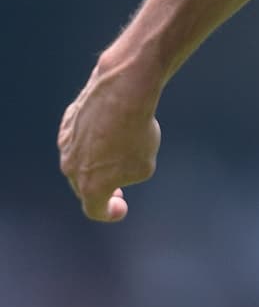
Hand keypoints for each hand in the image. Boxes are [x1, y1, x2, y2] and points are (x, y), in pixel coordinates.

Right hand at [58, 66, 161, 221]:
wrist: (121, 94)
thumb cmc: (137, 134)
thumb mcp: (144, 166)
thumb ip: (127, 176)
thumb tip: (115, 168)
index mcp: (90, 187)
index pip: (95, 210)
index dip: (109, 212)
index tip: (120, 207)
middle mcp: (71, 169)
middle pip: (84, 186)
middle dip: (100, 188)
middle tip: (117, 187)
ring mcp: (66, 145)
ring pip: (79, 161)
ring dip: (95, 163)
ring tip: (117, 155)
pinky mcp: (67, 123)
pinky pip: (78, 139)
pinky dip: (91, 141)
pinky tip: (109, 132)